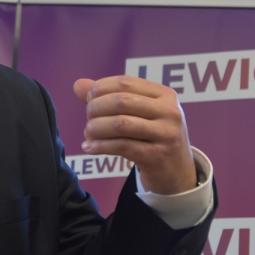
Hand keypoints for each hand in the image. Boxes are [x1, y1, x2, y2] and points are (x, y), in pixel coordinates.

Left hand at [73, 76, 196, 194]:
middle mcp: (169, 111)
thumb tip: (78, 85)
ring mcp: (166, 134)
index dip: (100, 88)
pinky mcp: (158, 155)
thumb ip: (108, 97)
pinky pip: (122, 146)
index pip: (125, 82)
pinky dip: (100, 146)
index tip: (89, 99)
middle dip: (96, 108)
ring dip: (96, 128)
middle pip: (121, 101)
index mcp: (164, 94)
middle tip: (88, 119)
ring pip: (120, 124)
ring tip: (88, 134)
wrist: (176, 172)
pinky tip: (89, 148)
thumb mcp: (137, 113)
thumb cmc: (151, 136)